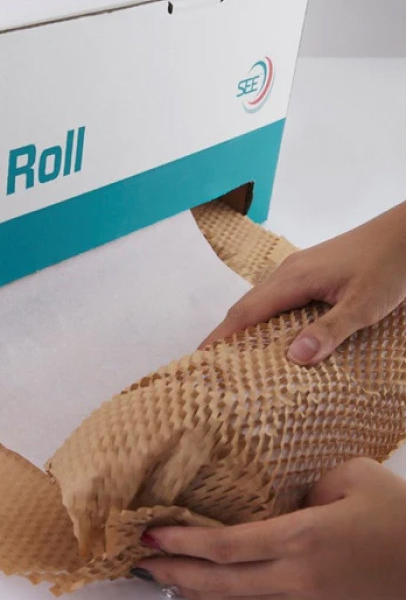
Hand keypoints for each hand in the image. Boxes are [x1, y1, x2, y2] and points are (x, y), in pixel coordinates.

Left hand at [132, 458, 404, 599]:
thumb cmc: (401, 518)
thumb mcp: (354, 476)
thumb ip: (307, 480)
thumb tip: (276, 489)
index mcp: (303, 539)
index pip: (228, 546)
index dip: (184, 544)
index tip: (152, 534)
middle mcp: (298, 574)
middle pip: (222, 582)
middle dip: (175, 573)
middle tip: (139, 562)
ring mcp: (307, 596)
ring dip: (195, 591)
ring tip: (162, 579)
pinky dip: (226, 599)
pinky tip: (210, 592)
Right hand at [201, 203, 404, 364]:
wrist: (405, 232)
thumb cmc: (388, 267)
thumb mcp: (364, 305)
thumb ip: (330, 330)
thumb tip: (294, 357)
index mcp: (293, 279)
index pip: (246, 311)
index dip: (221, 335)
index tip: (200, 358)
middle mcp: (287, 272)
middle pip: (246, 305)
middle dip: (226, 334)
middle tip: (214, 366)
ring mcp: (296, 269)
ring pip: (259, 300)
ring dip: (244, 326)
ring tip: (236, 356)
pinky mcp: (308, 271)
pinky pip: (274, 297)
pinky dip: (262, 318)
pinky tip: (271, 335)